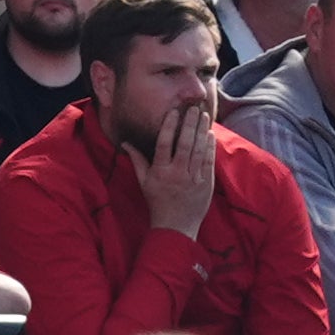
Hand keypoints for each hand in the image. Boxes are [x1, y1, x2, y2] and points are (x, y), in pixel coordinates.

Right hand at [137, 98, 219, 237]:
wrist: (176, 225)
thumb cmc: (157, 202)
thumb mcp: (143, 182)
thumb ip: (137, 160)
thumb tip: (125, 143)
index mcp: (160, 172)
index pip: (164, 144)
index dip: (169, 126)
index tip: (174, 112)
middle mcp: (177, 173)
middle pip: (184, 143)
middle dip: (189, 124)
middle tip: (193, 108)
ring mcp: (193, 178)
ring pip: (198, 150)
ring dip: (201, 131)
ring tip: (203, 116)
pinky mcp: (206, 182)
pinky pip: (208, 160)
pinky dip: (209, 146)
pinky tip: (209, 134)